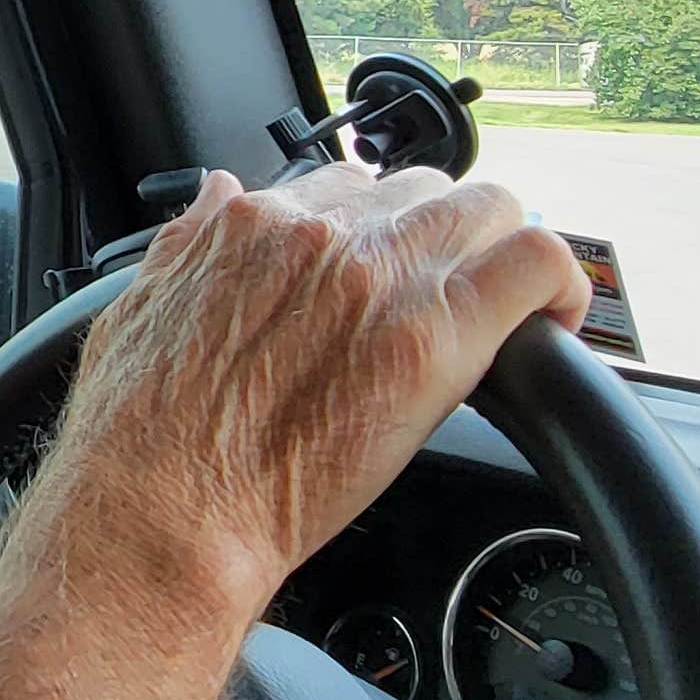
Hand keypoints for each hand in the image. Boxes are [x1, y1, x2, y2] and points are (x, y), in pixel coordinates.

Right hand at [32, 166, 585, 604]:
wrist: (164, 513)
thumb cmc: (139, 440)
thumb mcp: (138, 311)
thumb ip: (187, 244)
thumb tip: (216, 196)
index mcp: (251, 226)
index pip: (345, 187)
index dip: (375, 230)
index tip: (387, 272)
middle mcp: (321, 233)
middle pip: (423, 191)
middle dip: (441, 237)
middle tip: (446, 298)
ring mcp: (382, 275)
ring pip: (490, 208)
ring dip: (499, 254)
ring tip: (507, 311)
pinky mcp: (437, 334)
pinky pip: (536, 263)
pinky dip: (560, 286)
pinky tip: (554, 324)